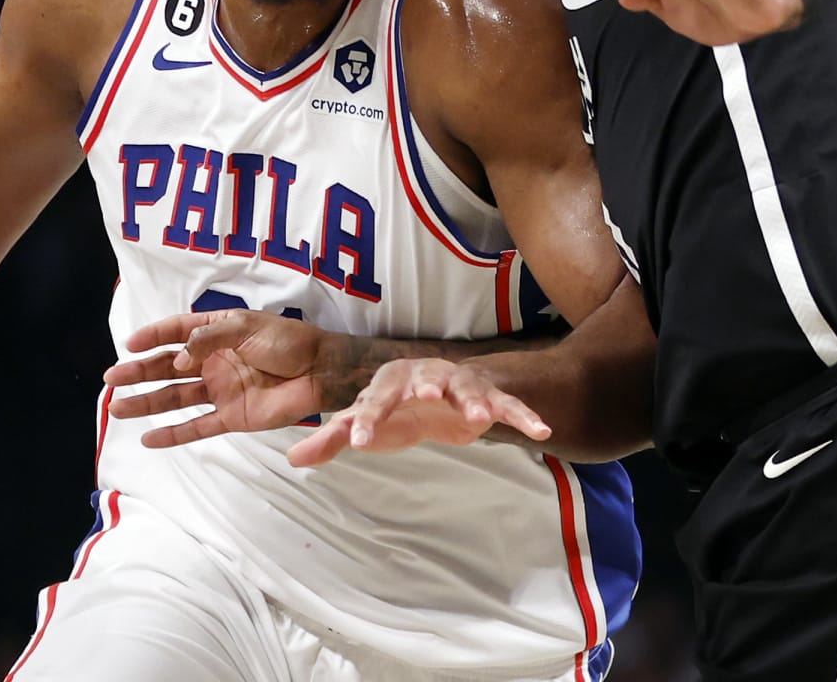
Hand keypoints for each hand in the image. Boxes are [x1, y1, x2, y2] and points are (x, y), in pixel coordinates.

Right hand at [101, 309, 329, 448]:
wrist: (320, 371)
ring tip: (117, 408)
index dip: (152, 336)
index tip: (128, 345)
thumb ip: (209, 339)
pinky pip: (196, 426)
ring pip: (175, 397)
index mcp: (217, 331)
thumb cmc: (287, 341)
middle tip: (111, 378)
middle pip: (168, 367)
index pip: (176, 331)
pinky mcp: (231, 416)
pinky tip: (149, 437)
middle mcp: (213, 360)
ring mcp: (220, 390)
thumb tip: (178, 358)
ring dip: (146, 402)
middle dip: (139, 372)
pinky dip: (173, 433)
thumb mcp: (246, 327)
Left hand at [287, 358, 549, 468]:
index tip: (357, 441)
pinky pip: (508, 406)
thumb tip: (293, 459)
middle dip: (424, 386)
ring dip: (473, 398)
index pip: (374, 399)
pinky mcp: (488, 399)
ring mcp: (459, 386)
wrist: (441, 397)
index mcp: (390, 382)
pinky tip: (543, 432)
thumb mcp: (365, 424)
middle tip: (424, 396)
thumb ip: (333, 439)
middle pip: (424, 378)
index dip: (366, 418)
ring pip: (467, 388)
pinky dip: (523, 416)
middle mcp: (425, 377)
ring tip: (479, 415)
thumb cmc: (396, 410)